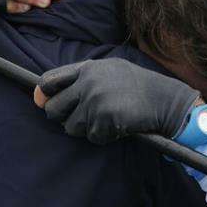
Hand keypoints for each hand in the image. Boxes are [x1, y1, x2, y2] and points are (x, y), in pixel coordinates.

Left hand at [34, 58, 199, 144]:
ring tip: (106, 118)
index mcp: (87, 68)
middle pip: (53, 109)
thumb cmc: (136, 86)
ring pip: (70, 127)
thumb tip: (40, 98)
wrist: (165, 100)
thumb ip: (79, 79)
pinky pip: (91, 137)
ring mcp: (95, 103)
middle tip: (82, 117)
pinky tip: (118, 125)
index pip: (48, 81)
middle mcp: (88, 84)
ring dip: (85, 128)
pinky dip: (103, 136)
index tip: (49, 101)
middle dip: (63, 117)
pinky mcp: (103, 121)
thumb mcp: (109, 70)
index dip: (46, 94)